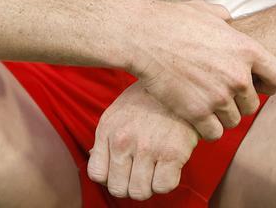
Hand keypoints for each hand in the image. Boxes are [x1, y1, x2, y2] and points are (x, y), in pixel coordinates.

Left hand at [88, 82, 197, 200]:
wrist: (179, 82)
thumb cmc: (147, 100)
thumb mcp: (118, 112)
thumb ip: (105, 140)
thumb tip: (95, 164)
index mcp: (107, 129)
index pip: (96, 174)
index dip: (110, 176)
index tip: (122, 169)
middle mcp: (123, 139)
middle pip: (118, 189)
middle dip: (129, 184)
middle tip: (141, 169)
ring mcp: (147, 148)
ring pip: (140, 193)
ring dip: (148, 184)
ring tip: (154, 166)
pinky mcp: (172, 154)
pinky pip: (162, 187)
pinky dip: (166, 181)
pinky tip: (168, 163)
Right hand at [125, 0, 275, 140]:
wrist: (144, 35)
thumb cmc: (173, 20)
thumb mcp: (206, 11)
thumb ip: (225, 19)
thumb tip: (230, 21)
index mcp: (246, 49)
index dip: (268, 82)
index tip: (256, 83)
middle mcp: (237, 75)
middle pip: (253, 104)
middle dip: (239, 101)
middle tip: (220, 93)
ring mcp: (218, 96)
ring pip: (233, 120)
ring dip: (221, 115)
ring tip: (205, 102)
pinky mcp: (197, 112)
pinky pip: (215, 133)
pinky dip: (206, 128)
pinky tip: (195, 115)